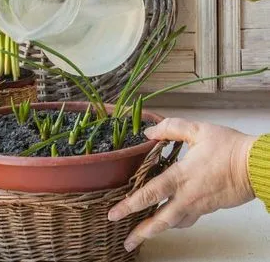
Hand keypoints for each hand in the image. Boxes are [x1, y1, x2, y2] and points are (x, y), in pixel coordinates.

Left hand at [108, 118, 256, 252]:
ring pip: (173, 224)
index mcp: (181, 175)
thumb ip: (171, 128)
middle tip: (126, 241)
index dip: (130, 204)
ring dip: (156, 231)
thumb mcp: (197, 130)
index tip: (114, 214)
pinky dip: (174, 223)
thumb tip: (149, 132)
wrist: (255, 165)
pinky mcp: (207, 208)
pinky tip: (168, 221)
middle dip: (140, 232)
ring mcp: (198, 205)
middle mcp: (187, 195)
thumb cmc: (228, 147)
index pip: (150, 193)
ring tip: (141, 235)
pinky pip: (187, 220)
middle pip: (160, 220)